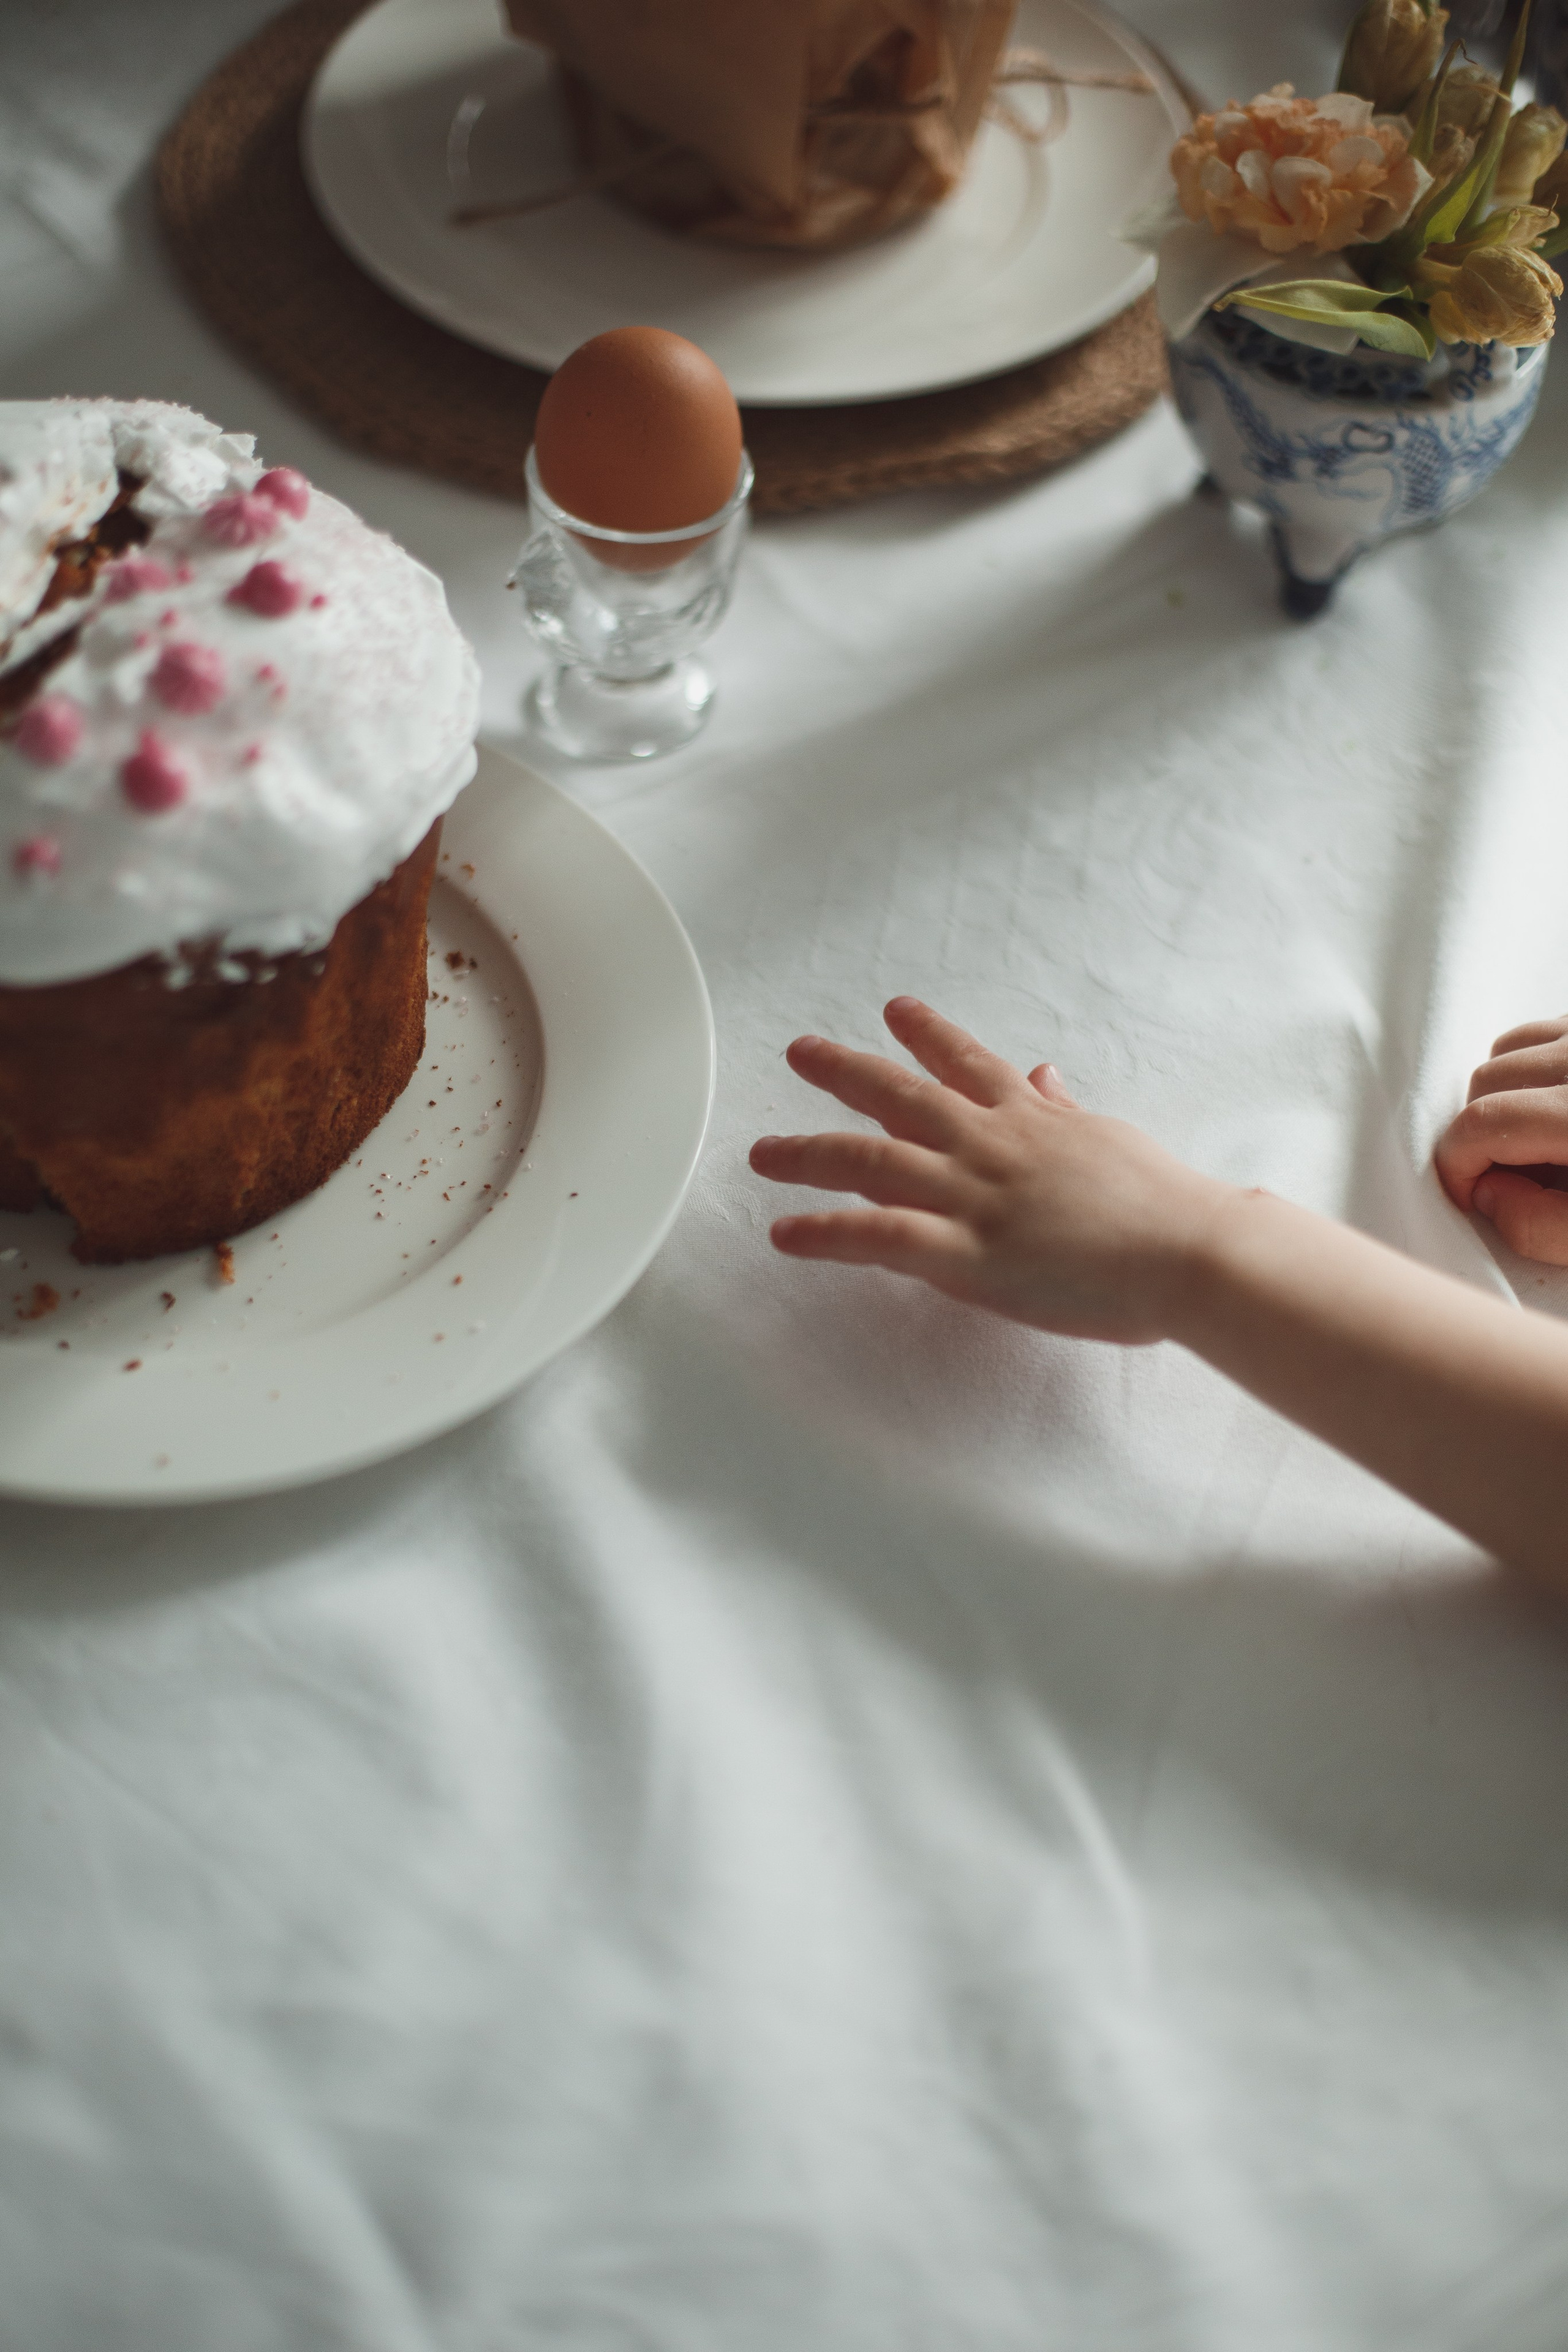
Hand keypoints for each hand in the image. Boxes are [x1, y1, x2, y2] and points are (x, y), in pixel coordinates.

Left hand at [749, 997, 1231, 1344]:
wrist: (1192, 1250)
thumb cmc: (1168, 1207)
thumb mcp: (1114, 1140)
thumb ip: (1069, 1112)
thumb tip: (1046, 1076)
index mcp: (1033, 1118)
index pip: (968, 1062)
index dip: (925, 1034)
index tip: (893, 1010)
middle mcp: (992, 1144)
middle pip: (899, 1094)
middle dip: (843, 1071)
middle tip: (799, 1053)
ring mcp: (974, 1195)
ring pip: (870, 1159)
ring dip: (808, 1153)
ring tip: (762, 1153)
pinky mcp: (967, 1252)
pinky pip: (878, 1235)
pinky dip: (825, 1232)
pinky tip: (786, 1234)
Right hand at [1437, 1015, 1567, 1262]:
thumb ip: (1538, 1228)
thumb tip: (1486, 1194)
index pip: (1483, 1123)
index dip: (1459, 1166)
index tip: (1472, 1197)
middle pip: (1486, 1083)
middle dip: (1483, 1135)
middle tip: (1519, 1178)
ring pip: (1508, 1052)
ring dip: (1504, 1098)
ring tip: (1545, 1143)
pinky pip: (1543, 1033)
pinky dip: (1534, 1071)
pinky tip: (1561, 1112)